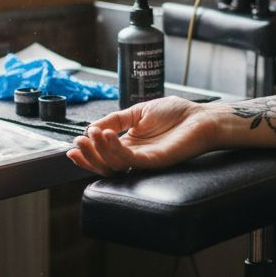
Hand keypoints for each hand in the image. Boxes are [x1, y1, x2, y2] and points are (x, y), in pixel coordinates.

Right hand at [66, 96, 220, 175]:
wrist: (201, 116)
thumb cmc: (176, 113)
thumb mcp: (138, 111)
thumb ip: (115, 120)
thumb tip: (92, 127)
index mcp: (130, 144)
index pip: (103, 154)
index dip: (87, 152)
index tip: (74, 144)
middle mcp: (135, 155)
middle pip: (105, 164)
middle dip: (88, 155)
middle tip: (78, 143)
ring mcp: (145, 160)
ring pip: (115, 165)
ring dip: (99, 151)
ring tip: (91, 136)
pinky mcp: (155, 161)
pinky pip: (131, 160)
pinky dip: (116, 150)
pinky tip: (108, 137)